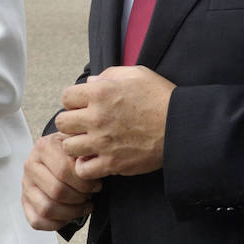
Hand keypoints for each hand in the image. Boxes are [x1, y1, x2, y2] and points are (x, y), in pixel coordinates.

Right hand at [21, 132, 101, 230]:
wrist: (59, 153)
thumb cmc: (72, 153)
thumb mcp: (81, 147)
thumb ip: (86, 155)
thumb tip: (89, 169)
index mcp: (43, 147)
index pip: (64, 171)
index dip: (85, 183)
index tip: (96, 185)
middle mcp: (31, 165)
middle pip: (57, 191)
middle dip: (80, 198)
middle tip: (89, 195)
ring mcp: (26, 185)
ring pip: (46, 209)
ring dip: (71, 212)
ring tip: (82, 205)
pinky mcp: (25, 202)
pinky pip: (37, 221)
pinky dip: (57, 223)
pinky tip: (69, 214)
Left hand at [55, 65, 175, 179]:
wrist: (181, 126)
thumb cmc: (161, 97)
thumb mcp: (136, 74)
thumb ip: (109, 75)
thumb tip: (90, 82)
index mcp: (100, 93)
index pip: (66, 97)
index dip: (74, 101)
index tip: (83, 106)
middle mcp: (97, 117)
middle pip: (62, 122)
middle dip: (71, 122)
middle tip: (83, 125)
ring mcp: (103, 142)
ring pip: (68, 146)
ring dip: (76, 144)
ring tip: (88, 143)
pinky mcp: (112, 163)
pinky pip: (83, 169)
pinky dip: (86, 166)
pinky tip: (95, 159)